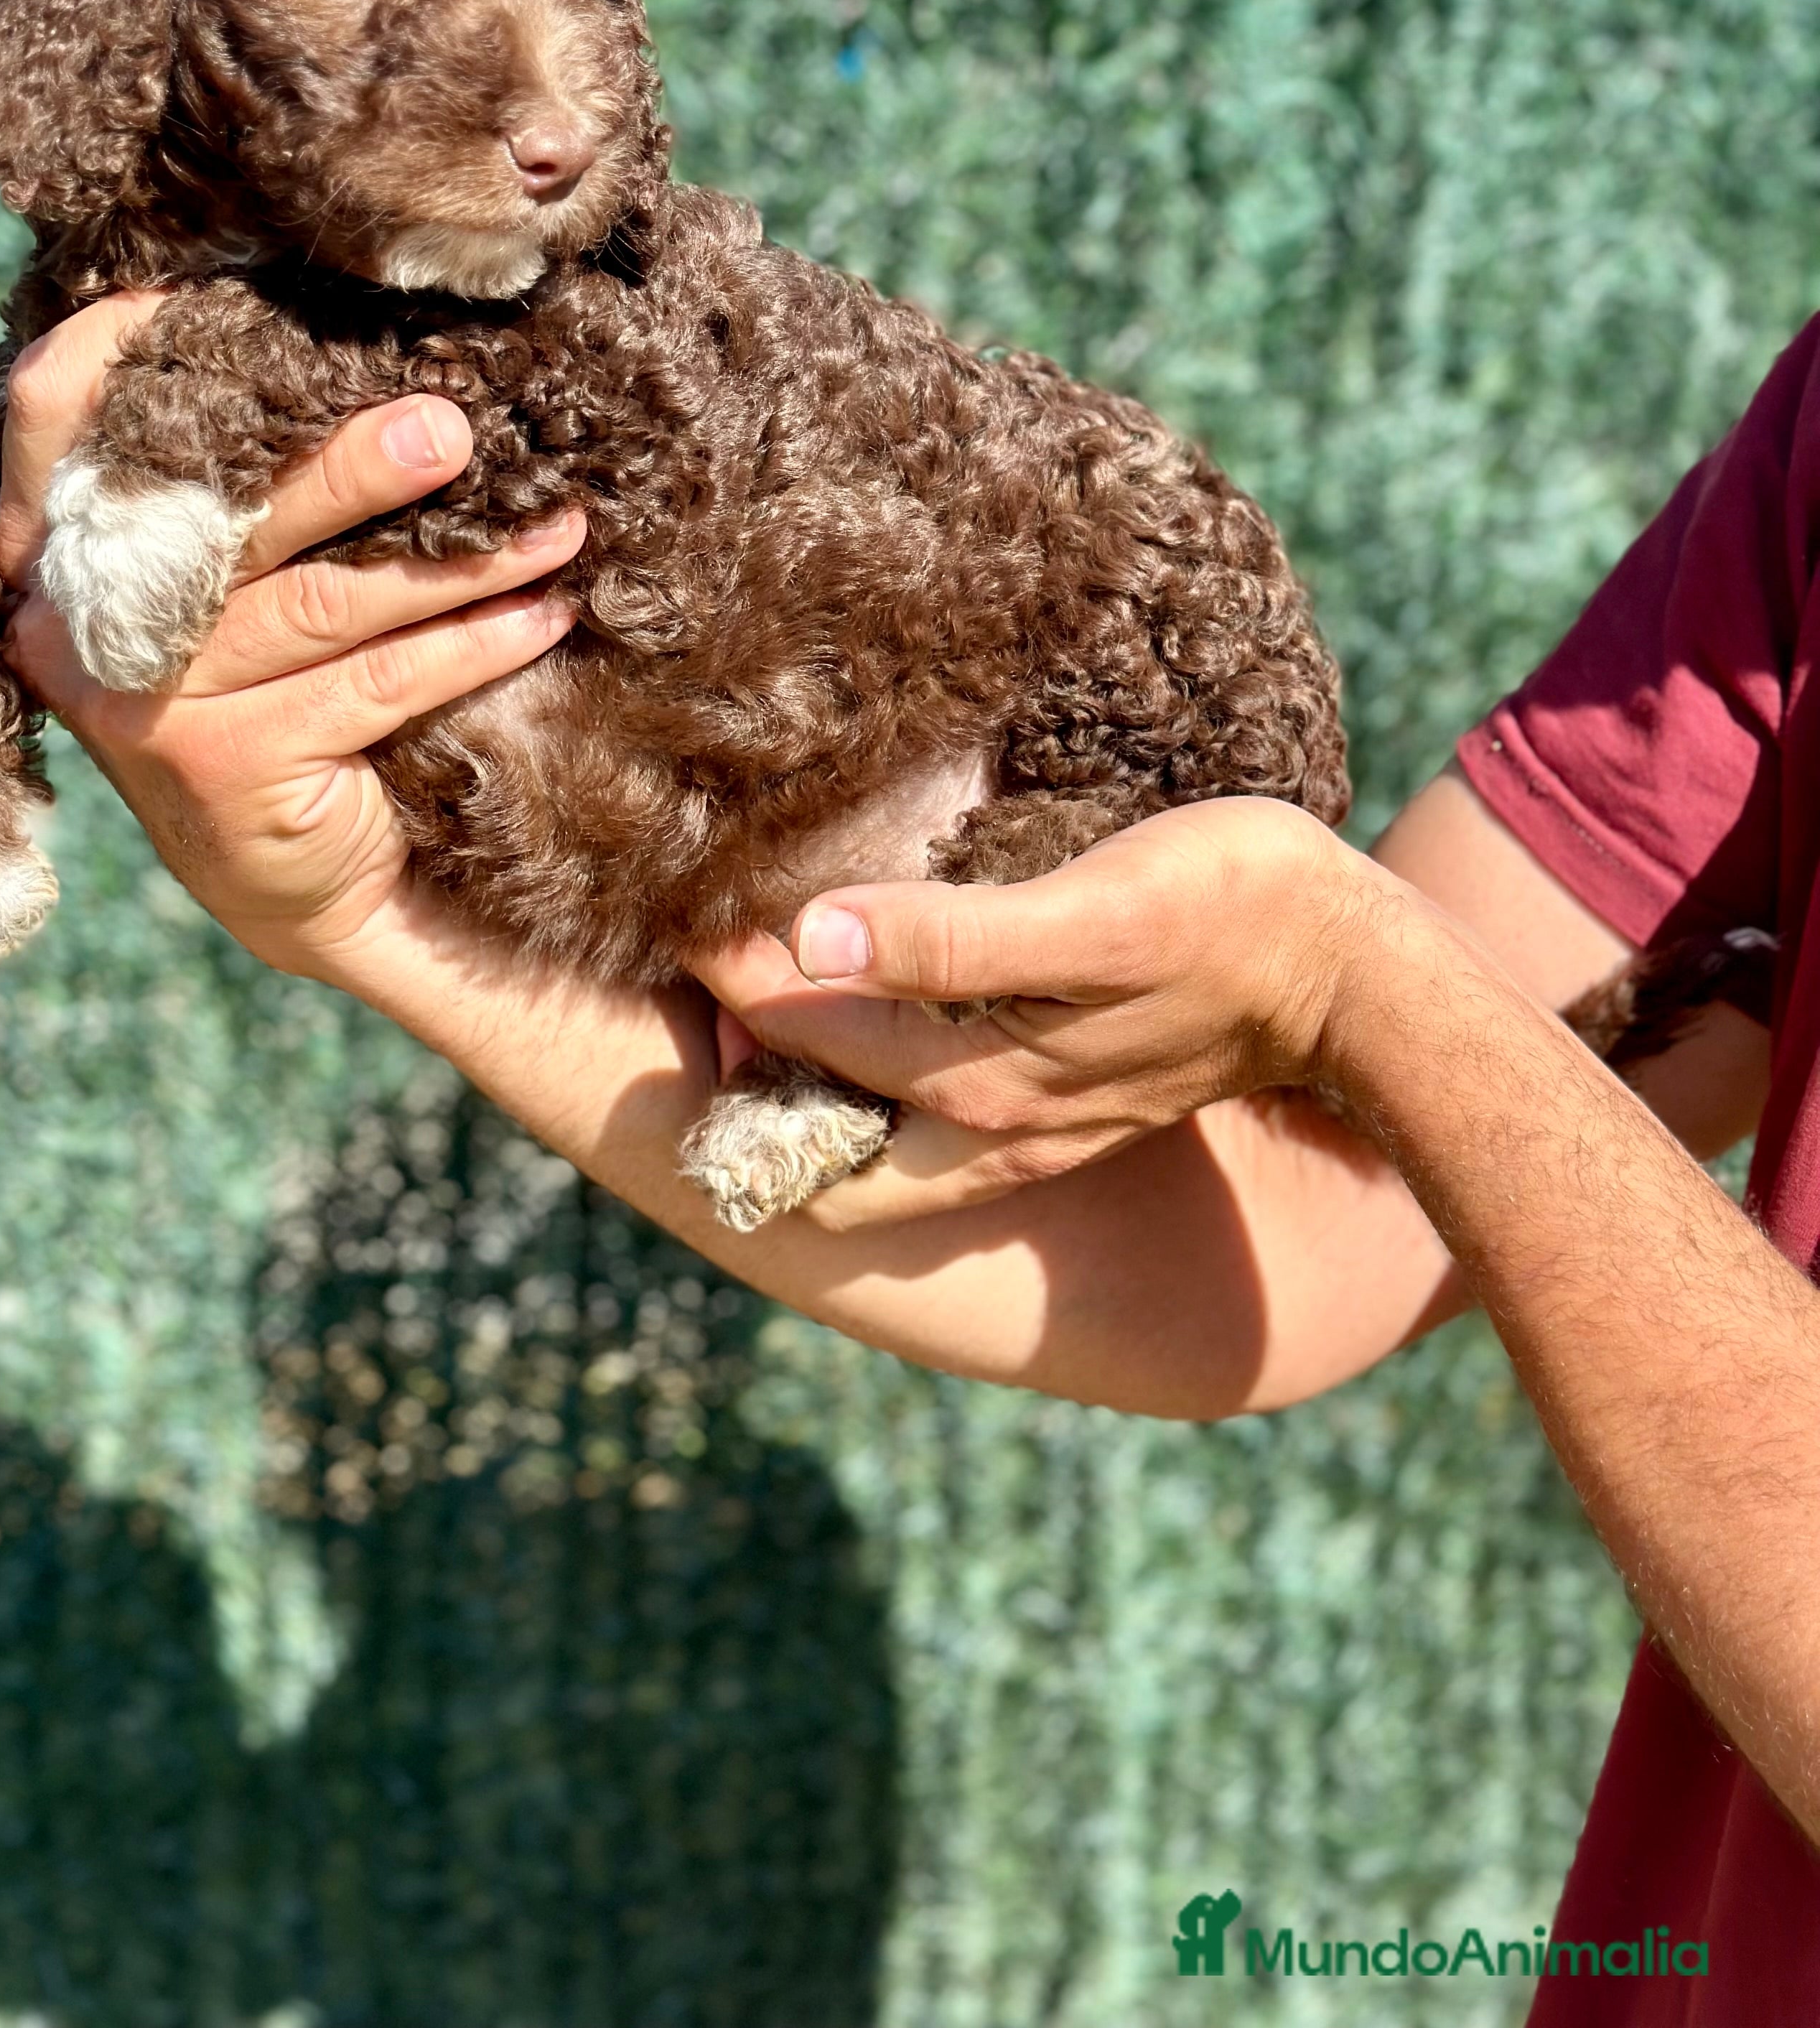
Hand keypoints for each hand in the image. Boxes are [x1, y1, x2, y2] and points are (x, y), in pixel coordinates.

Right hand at [0, 294, 586, 989]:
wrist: (302, 890)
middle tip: (461, 425)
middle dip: (355, 462)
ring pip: (324, 599)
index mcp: (66, 544)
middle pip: (229, 507)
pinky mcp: (222, 766)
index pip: (54, 408)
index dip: (121, 342)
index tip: (227, 300)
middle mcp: (78, 621)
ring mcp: (145, 700)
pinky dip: (471, 643)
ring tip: (557, 525)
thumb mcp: (247, 584)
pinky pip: (374, 682)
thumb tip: (380, 355)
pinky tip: (542, 614)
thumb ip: (250, 484)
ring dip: (457, 558)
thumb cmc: (286, 696)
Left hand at [691, 798, 1387, 1225]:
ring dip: (792, 1075)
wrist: (1362, 976)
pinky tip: (853, 1002)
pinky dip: (864, 1071)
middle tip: (670, 973)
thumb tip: (814, 937)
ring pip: (864, 1129)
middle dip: (730, 1070)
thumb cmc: (1237, 917)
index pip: (805, 1030)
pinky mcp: (1060, 1098)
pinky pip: (922, 1108)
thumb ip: (953, 938)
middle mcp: (983, 1128)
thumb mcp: (1095, 916)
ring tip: (732, 998)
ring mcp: (1024, 1126)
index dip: (728, 969)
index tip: (669, 902)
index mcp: (975, 1086)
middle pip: (809, 1123)